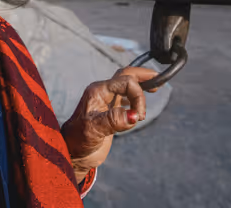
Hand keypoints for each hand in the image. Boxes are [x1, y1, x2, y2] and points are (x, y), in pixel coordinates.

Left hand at [60, 67, 159, 182]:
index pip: (125, 82)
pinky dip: (135, 98)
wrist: (73, 154)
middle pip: (125, 76)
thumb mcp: (94, 130)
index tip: (140, 116)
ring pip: (125, 85)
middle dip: (142, 76)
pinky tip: (140, 104)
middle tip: (158, 78)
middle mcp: (102, 93)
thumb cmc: (78, 141)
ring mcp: (105, 101)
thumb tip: (133, 115)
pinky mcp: (109, 112)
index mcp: (98, 91)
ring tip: (154, 87)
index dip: (138, 96)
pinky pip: (124, 97)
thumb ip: (113, 120)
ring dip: (139, 85)